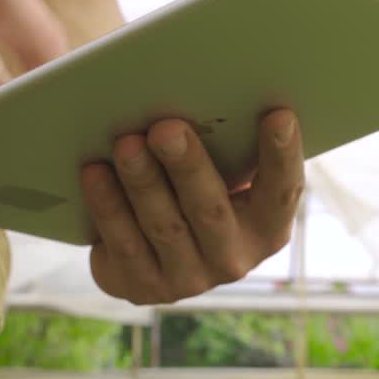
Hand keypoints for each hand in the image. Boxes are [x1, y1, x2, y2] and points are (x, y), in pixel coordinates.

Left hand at [81, 110, 305, 304]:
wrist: (154, 248)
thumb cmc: (196, 187)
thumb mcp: (222, 172)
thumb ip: (227, 146)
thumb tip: (206, 92)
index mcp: (268, 227)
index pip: (282, 191)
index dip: (283, 155)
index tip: (279, 114)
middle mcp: (234, 259)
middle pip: (211, 209)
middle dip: (188, 166)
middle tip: (166, 127)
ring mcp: (189, 280)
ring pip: (164, 226)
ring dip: (143, 182)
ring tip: (126, 144)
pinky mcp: (144, 287)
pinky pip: (124, 244)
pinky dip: (108, 205)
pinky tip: (95, 171)